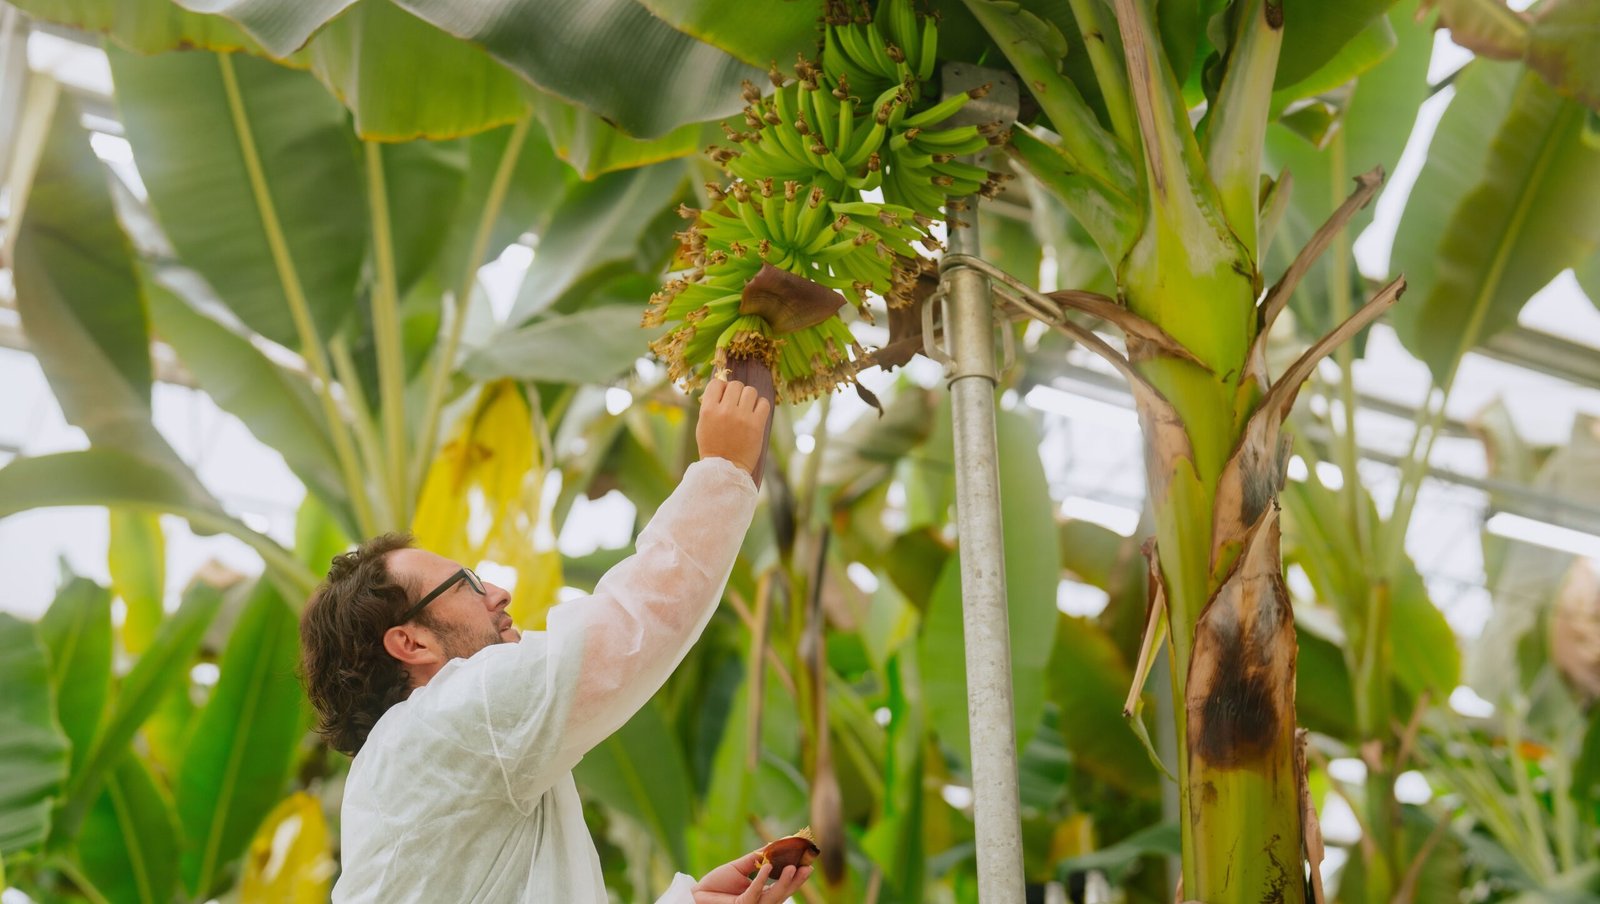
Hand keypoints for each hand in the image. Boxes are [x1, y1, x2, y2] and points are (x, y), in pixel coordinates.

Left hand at [693, 850, 811, 902]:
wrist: (697, 894)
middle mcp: (759, 902)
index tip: (808, 863)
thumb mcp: (740, 867)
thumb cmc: (717, 884)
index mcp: (761, 894)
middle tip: (808, 867)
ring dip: (784, 882)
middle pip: (783, 893)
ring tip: (793, 867)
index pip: (783, 886)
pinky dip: (762, 880)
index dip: (796, 877)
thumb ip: (757, 859)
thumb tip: (774, 844)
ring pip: (773, 897)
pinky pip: (754, 894)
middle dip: (796, 881)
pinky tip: (769, 867)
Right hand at [695, 377, 771, 477]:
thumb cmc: (713, 447)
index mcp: (708, 410)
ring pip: (751, 391)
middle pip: (735, 385)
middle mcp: (725, 411)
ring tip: (747, 409)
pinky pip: (763, 403)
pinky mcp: (756, 425)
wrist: (726, 469)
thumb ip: (710, 406)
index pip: (716, 383)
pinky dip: (761, 406)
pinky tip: (756, 413)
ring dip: (749, 398)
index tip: (725, 396)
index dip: (722, 387)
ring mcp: (742, 417)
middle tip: (737, 404)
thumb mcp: (703, 425)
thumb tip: (723, 387)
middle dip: (737, 392)